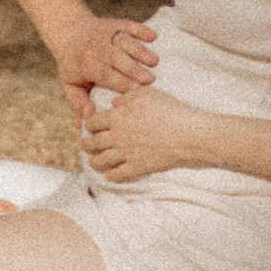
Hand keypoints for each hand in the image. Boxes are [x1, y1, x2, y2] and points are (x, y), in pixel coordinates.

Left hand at [56, 15, 157, 123]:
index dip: (119, 82)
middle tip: (150, 80)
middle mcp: (95, 47)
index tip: (136, 91)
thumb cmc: (73, 66)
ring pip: (124, 41)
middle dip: (133, 68)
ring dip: (140, 50)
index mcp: (84, 64)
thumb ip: (79, 103)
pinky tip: (153, 36)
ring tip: (154, 62)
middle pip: (116, 58)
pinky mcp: (115, 24)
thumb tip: (89, 118)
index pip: (103, 73)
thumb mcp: (70, 85)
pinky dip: (141, 30)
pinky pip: (129, 25)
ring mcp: (106, 34)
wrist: (69, 32)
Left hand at [82, 86, 207, 183]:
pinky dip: (112, 176)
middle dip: (87, 144)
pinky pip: (120, 174)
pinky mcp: (138, 167)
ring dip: (95, 162)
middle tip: (84, 145)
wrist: (186, 133)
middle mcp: (117, 137)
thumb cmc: (168, 109)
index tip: (89, 126)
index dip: (89, 124)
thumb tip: (114, 103)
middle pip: (94, 142)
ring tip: (93, 162)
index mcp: (117, 117)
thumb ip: (127, 97)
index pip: (94, 122)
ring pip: (103, 160)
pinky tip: (110, 176)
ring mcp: (126, 153)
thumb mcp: (146, 94)